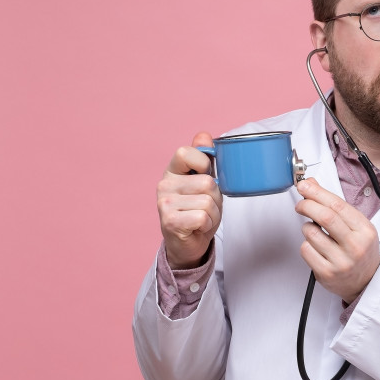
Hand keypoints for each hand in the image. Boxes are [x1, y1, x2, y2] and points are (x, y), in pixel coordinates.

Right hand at [156, 132, 222, 268]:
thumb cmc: (198, 210)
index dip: (204, 163)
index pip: (186, 152)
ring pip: (207, 201)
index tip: (205, 176)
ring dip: (213, 213)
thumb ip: (204, 159)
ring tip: (202, 218)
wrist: (188, 243)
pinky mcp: (170, 222)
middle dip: (215, 197)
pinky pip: (203, 217)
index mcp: (172, 171)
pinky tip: (197, 227)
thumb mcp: (205, 182)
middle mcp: (164, 184)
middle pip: (207, 182)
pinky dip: (207, 224)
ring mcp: (164, 203)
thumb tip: (204, 135)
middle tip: (205, 207)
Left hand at [295, 178, 379, 302]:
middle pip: (325, 217)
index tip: (305, 186)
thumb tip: (312, 184)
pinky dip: (306, 244)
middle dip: (307, 205)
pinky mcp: (327, 273)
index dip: (317, 193)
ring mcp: (341, 262)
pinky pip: (306, 250)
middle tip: (301, 204)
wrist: (366, 281)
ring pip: (311, 233)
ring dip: (307, 227)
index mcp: (365, 230)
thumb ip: (335, 205)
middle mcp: (355, 246)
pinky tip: (315, 247)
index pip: (338, 205)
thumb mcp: (356, 226)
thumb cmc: (360, 250)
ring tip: (315, 231)